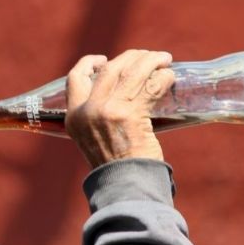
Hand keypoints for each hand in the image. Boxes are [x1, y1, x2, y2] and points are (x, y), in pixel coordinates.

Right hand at [65, 50, 174, 166]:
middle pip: (109, 69)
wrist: (125, 187)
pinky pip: (149, 85)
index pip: (75, 78)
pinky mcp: (129, 114)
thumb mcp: (94, 139)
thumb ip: (99, 117)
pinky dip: (162, 77)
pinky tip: (170, 77)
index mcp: (73, 117)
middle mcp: (87, 111)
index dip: (89, 63)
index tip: (104, 59)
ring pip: (131, 72)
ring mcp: (107, 111)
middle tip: (148, 57)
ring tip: (165, 59)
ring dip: (151, 61)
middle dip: (131, 58)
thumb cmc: (117, 168)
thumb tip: (124, 91)